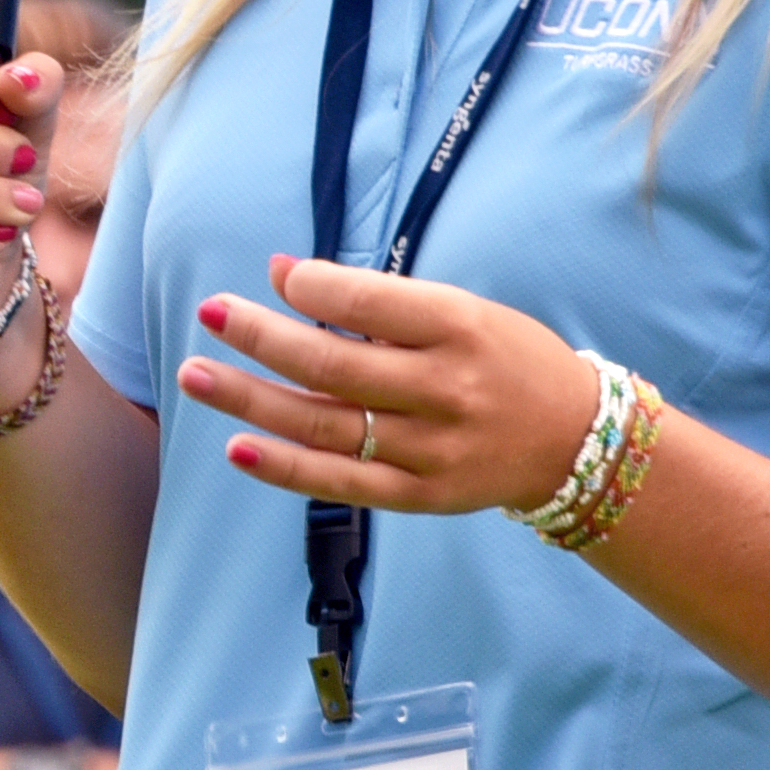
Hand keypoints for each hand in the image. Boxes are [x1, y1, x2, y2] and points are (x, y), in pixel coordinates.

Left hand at [176, 255, 606, 514]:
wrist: (574, 440)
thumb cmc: (506, 360)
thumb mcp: (464, 311)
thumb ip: (381, 302)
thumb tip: (287, 274)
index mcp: (460, 327)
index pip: (368, 303)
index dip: (311, 288)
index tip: (275, 274)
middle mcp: (445, 390)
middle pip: (332, 366)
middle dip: (260, 337)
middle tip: (210, 312)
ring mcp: (431, 449)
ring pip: (324, 425)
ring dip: (250, 400)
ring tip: (194, 375)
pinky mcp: (420, 495)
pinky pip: (341, 484)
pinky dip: (285, 468)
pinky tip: (237, 448)